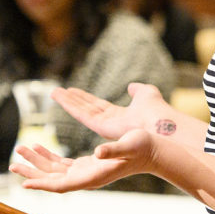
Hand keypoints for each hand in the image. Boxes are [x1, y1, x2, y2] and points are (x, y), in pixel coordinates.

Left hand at [10, 129, 155, 192]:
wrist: (153, 151)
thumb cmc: (142, 148)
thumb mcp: (128, 145)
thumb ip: (113, 149)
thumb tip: (97, 152)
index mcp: (94, 176)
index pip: (63, 185)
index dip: (43, 185)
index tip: (24, 184)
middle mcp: (87, 177)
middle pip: (53, 179)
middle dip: (32, 172)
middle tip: (12, 164)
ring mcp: (86, 172)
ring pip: (55, 171)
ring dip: (36, 162)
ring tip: (19, 150)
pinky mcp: (87, 165)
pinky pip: (62, 164)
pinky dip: (48, 156)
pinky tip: (38, 147)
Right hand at [52, 83, 168, 139]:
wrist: (160, 124)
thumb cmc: (157, 111)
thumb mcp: (146, 94)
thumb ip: (138, 90)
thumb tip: (131, 86)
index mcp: (120, 116)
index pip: (98, 106)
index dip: (85, 98)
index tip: (73, 91)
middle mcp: (110, 122)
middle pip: (87, 109)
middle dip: (72, 101)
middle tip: (58, 92)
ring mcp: (105, 126)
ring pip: (82, 111)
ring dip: (67, 101)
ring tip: (54, 92)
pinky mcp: (102, 127)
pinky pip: (82, 114)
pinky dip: (70, 105)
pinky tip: (60, 97)